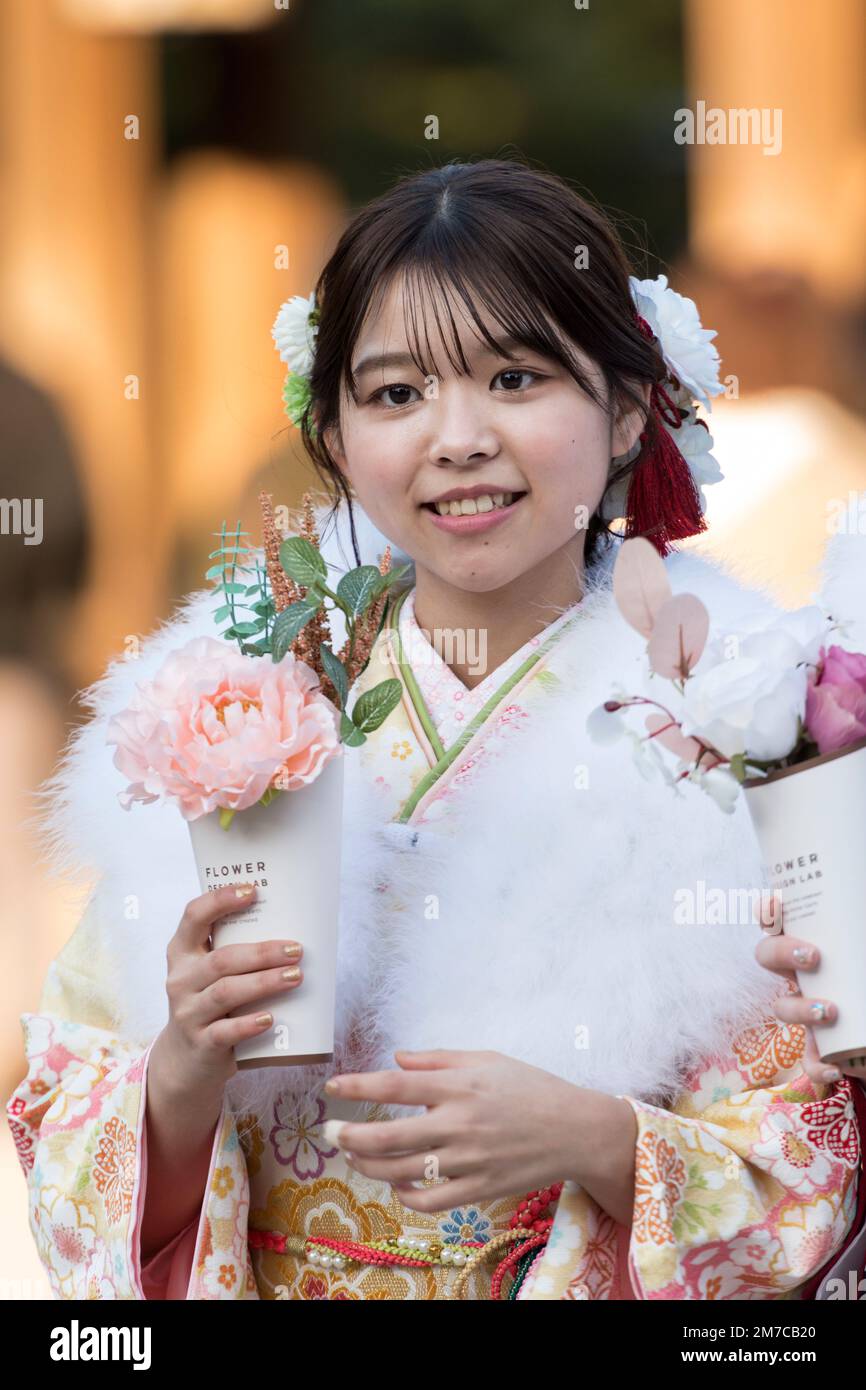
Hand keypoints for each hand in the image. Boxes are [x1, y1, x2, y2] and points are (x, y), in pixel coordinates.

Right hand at [151, 882, 304, 1105]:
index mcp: (182, 952)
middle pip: (222, 959)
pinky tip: (270, 1018)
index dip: (220, 900)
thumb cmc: (210, 1002)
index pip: (194, 916)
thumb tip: (291, 927)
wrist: (186, 1059)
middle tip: (296, 949)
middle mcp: (180, 979)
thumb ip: (234, 951)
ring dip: (264, 982)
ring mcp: (188, 1012)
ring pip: (226, 992)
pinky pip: (225, 1032)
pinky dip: (249, 1024)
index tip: (253, 891)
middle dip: (262, 952)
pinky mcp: (200, 1042)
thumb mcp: (210, 973)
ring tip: (295, 976)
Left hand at [322, 1047, 634, 1220]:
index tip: (332, 1087)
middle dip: (348, 1136)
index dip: (357, 1087)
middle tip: (328, 1132)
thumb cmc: (530, 1087)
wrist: (575, 1130)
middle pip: (387, 1138)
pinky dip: (403, 1194)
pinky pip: (429, 1200)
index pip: (394, 1088)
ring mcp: (468, 1161)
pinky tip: (394, 1182)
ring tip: (352, 1155)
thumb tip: (397, 1060)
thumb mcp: (487, 1059)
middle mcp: (459, 1124)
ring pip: (400, 1172)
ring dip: (367, 1165)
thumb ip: (438, 1060)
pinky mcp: (478, 1189)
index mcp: (459, 1086)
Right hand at [753, 892, 841, 1085]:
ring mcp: (807, 1010)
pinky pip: (808, 1060)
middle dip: (780, 952)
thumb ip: (865, 936)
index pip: (778, 919)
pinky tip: (835, 1067)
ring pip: (781, 1008)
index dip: (768, 910)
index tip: (777, 907)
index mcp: (813, 942)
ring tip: (829, 1011)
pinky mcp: (821, 1047)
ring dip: (799, 1008)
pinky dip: (817, 1066)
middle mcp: (803, 973)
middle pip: (767, 955)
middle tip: (812, 957)